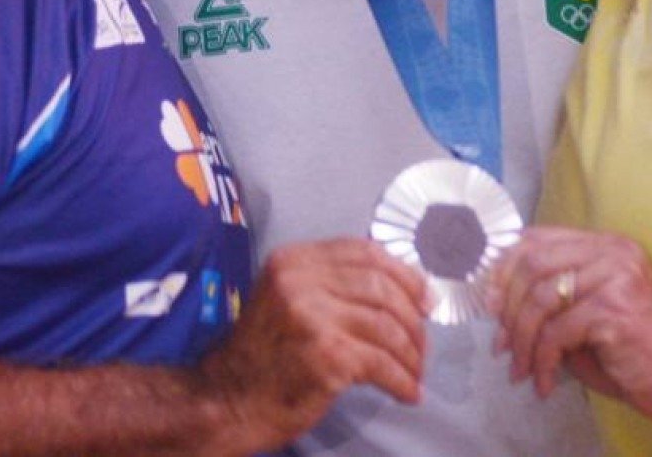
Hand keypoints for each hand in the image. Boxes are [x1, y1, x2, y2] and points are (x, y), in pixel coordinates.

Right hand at [195, 238, 427, 449]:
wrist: (226, 400)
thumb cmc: (263, 354)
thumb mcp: (288, 299)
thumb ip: (331, 283)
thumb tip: (403, 289)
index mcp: (293, 260)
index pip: (365, 252)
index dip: (404, 275)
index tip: (425, 299)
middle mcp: (301, 281)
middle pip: (381, 287)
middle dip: (412, 318)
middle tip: (423, 344)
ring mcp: (313, 317)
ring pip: (386, 327)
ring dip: (411, 354)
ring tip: (416, 373)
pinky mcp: (326, 356)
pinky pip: (381, 364)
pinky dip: (402, 380)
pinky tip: (409, 393)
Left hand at [491, 226, 651, 418]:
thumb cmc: (627, 348)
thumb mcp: (583, 312)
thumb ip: (548, 295)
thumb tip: (493, 299)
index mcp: (605, 244)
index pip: (538, 238)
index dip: (504, 268)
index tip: (488, 302)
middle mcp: (613, 251)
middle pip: (533, 264)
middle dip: (507, 307)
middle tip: (500, 343)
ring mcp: (616, 277)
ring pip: (541, 300)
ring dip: (521, 341)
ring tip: (520, 369)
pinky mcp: (615, 309)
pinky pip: (557, 332)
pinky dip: (542, 361)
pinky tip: (544, 381)